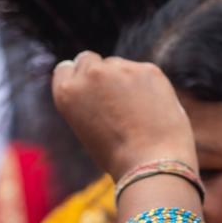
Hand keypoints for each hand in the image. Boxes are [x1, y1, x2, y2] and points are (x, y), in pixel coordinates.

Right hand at [51, 51, 196, 179]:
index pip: (67, 68)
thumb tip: (105, 88)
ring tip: (139, 112)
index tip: (90, 88)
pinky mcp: (147, 69)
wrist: (150, 162)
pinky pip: (144, 73)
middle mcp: (89, 74)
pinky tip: (154, 108)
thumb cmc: (118, 156)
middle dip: (100, 73)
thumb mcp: (88, 128)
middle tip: (116, 96)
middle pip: (90, 60)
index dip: (79, 78)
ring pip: (119, 65)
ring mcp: (119, 68)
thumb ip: (89, 101)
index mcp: (67, 92)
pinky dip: (149, 85)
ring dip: (125, 79)